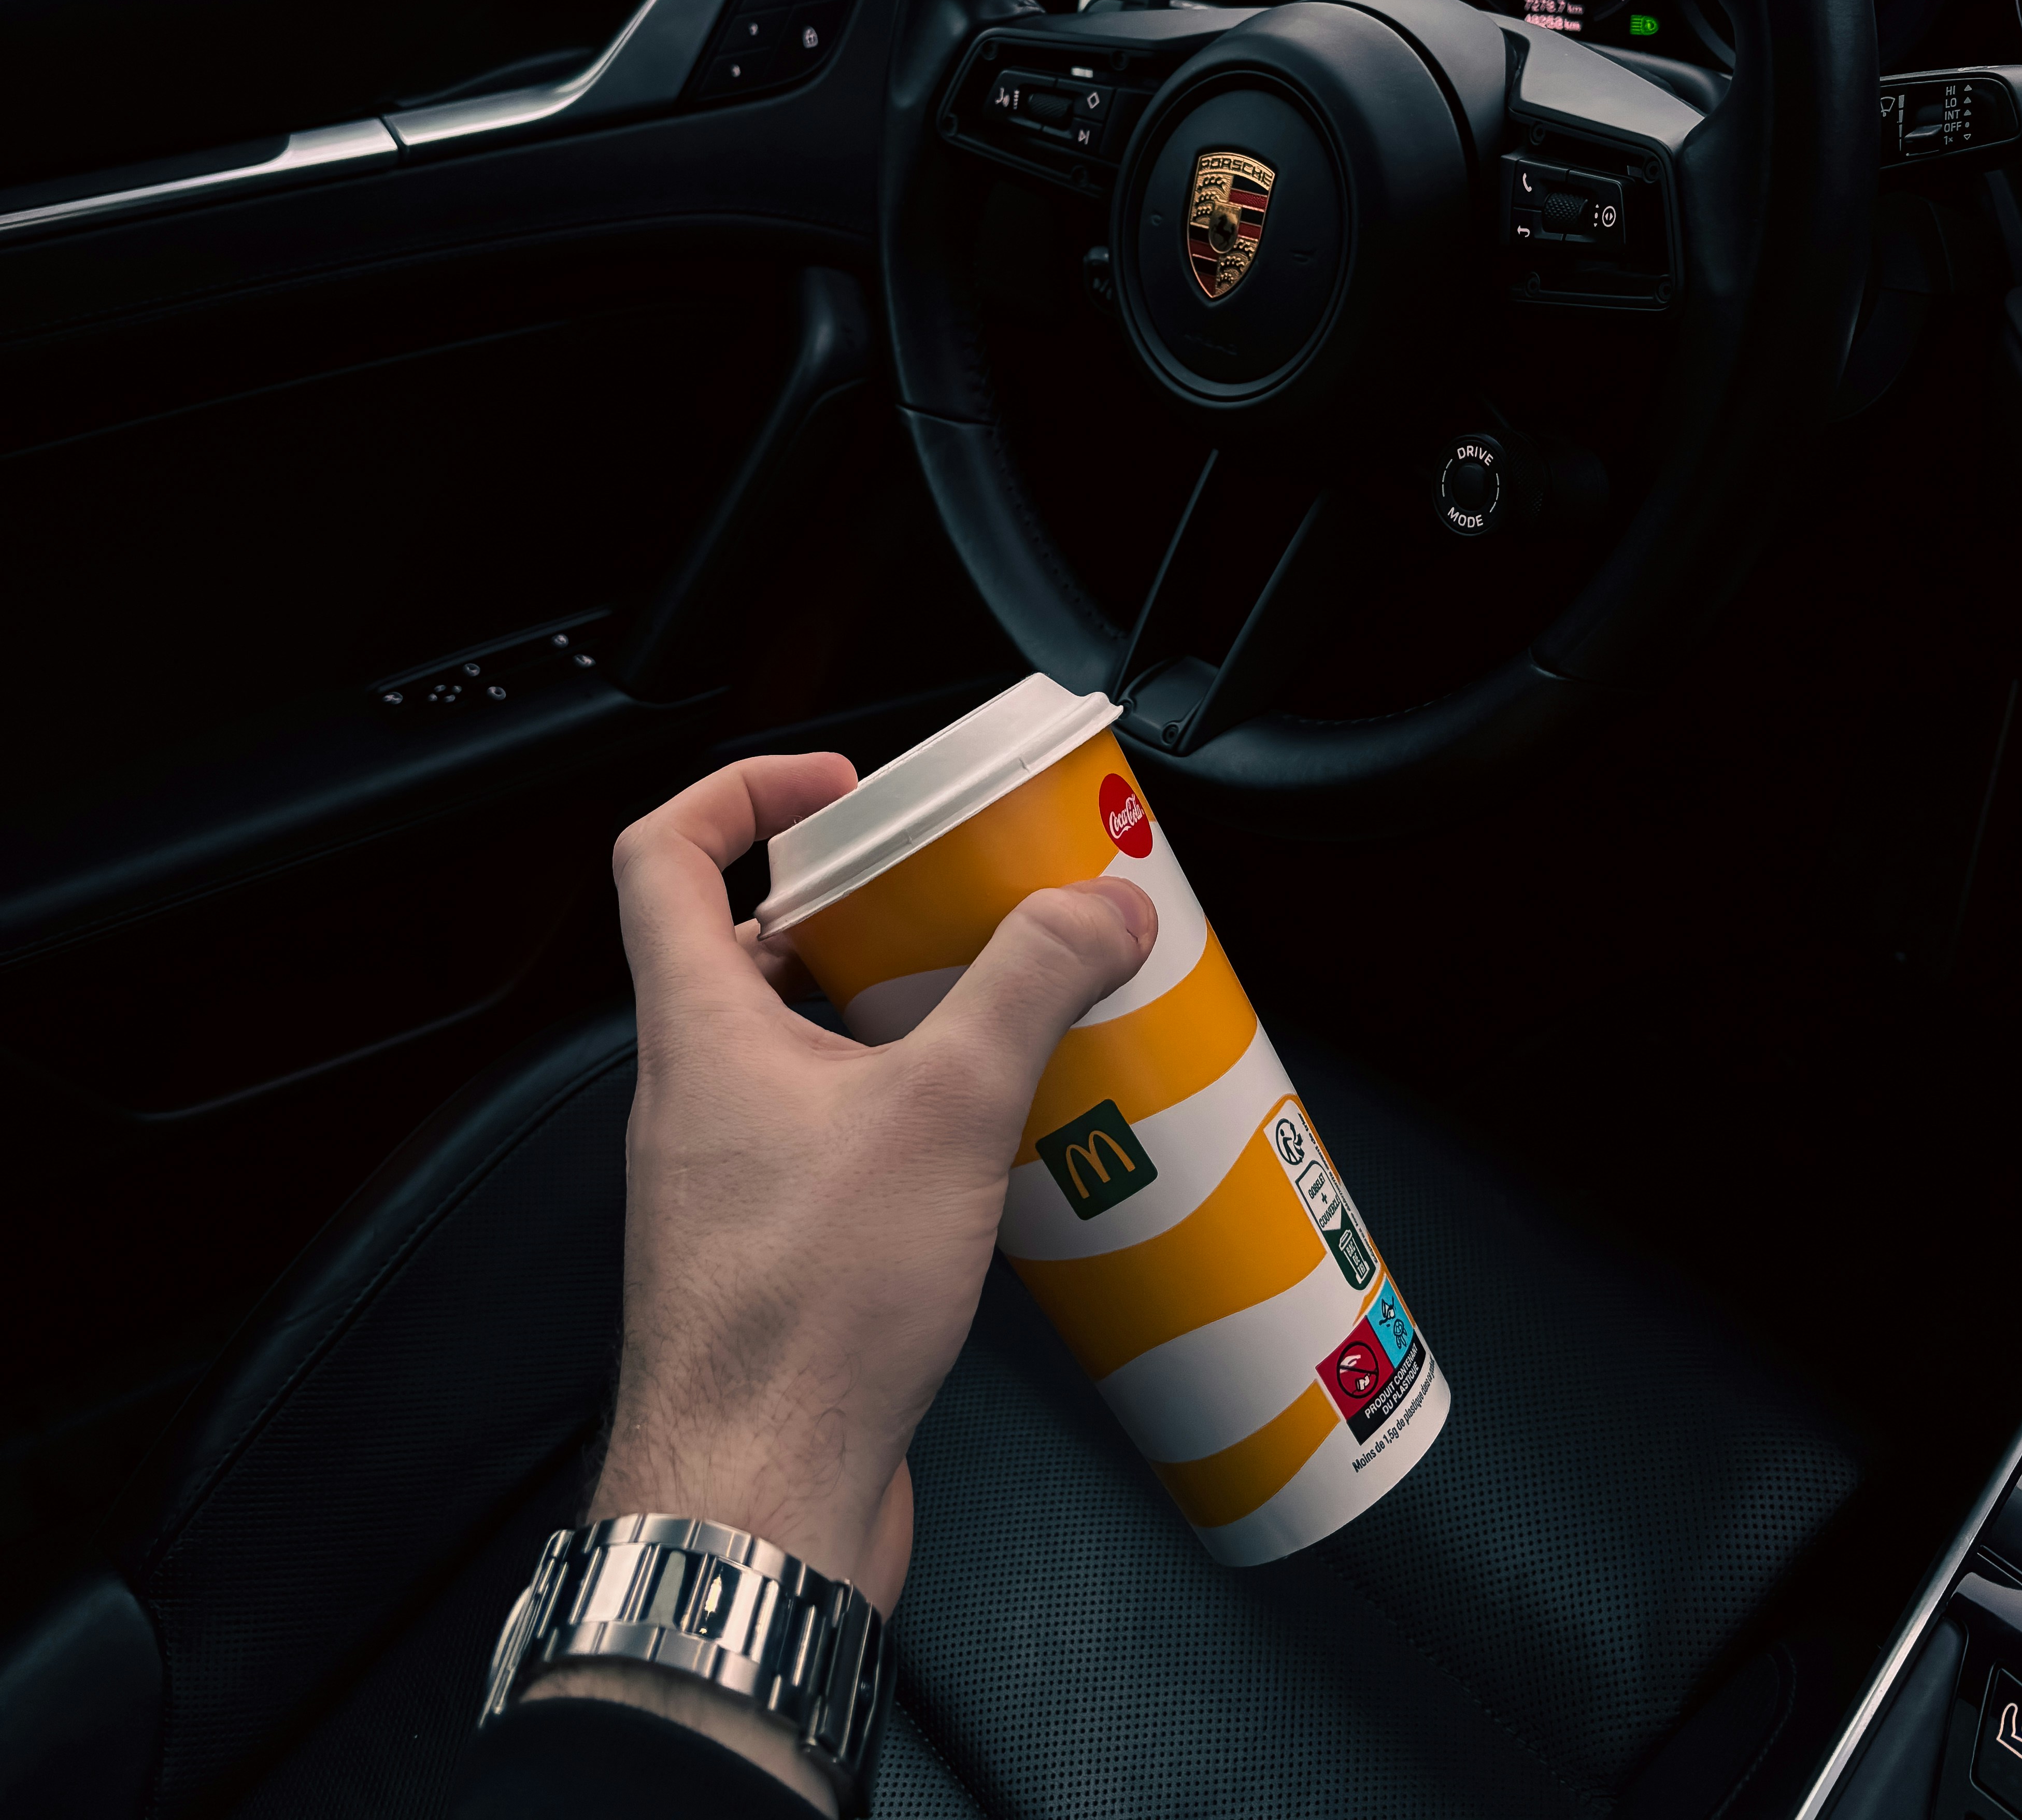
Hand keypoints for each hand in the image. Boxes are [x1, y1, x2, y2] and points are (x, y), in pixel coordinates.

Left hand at [586, 749, 1156, 1616]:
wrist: (761, 1500)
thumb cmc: (806, 1316)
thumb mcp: (945, 1109)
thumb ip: (1025, 988)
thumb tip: (1094, 905)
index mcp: (698, 1030)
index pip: (664, 853)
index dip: (741, 790)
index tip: (837, 784)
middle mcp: (692, 1096)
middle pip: (743, 946)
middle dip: (852, 907)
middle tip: (947, 895)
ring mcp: (723, 1178)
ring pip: (793, 1047)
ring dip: (882, 1012)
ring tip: (991, 1007)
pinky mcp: (770, 1250)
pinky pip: (825, 1135)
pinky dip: (896, 1109)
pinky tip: (983, 1140)